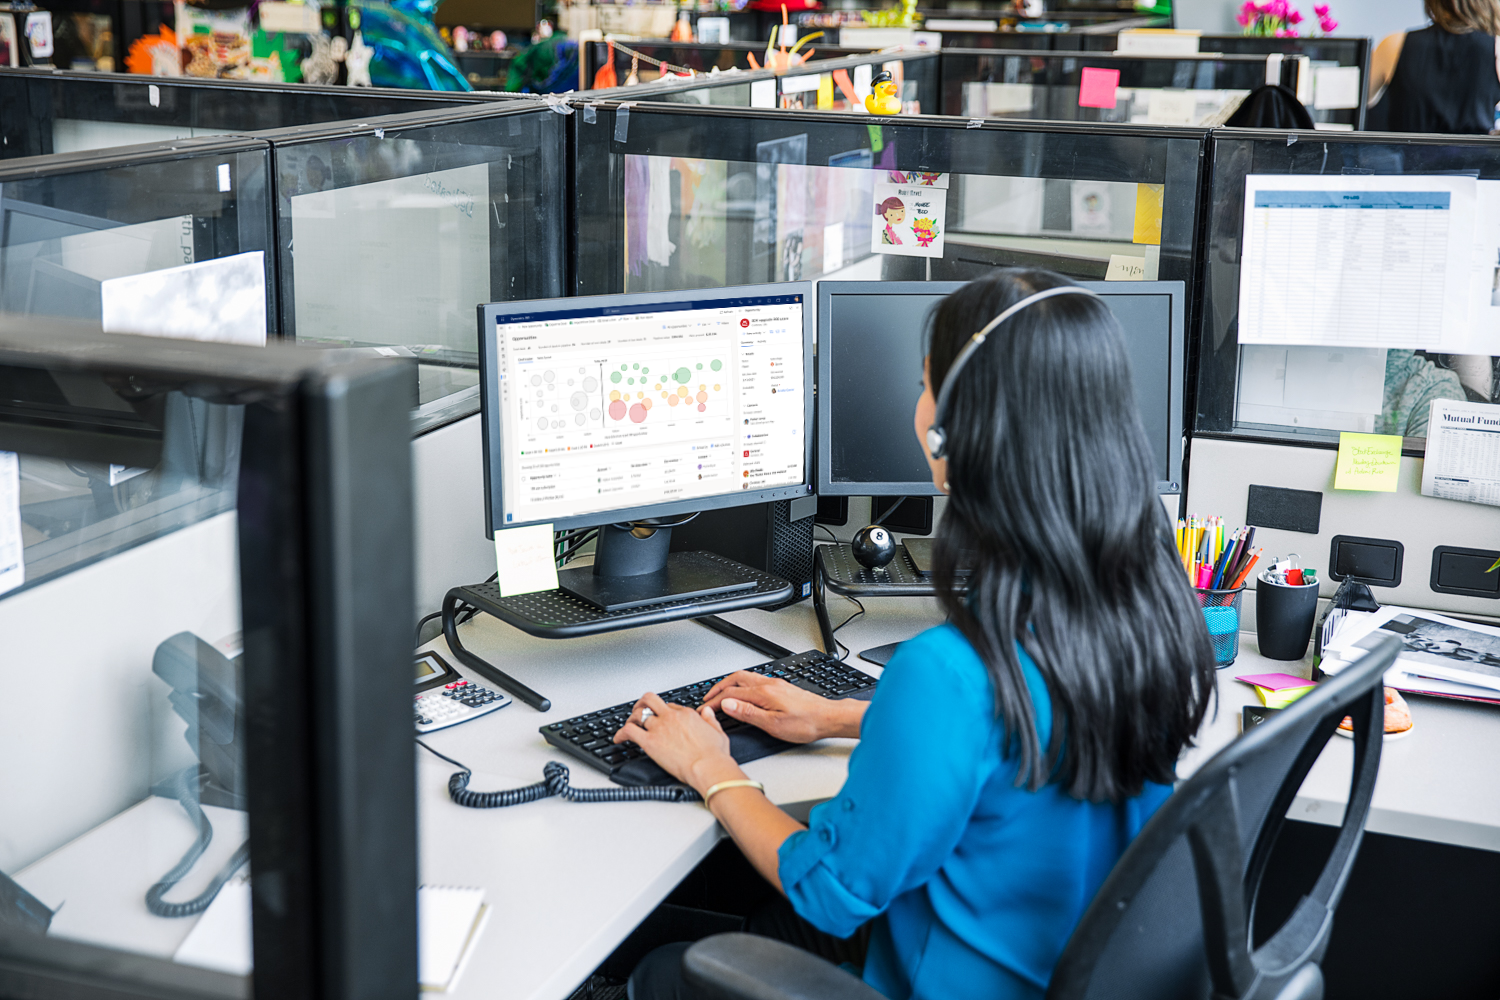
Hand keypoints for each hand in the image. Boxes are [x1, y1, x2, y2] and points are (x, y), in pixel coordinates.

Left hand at [614, 692, 742, 793]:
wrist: (708, 767)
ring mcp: (659, 728)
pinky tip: (618, 739)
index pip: (670, 706)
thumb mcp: (718, 732)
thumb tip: (706, 711)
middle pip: (650, 701)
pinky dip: (620, 734)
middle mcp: (671, 717)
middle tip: (639, 711)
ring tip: (629, 726)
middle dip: (642, 704)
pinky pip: (629, 731)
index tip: (662, 719)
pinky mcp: (650, 742)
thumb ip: (711, 719)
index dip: (664, 712)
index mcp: (687, 714)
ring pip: (638, 715)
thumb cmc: (714, 755)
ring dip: (631, 720)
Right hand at [703, 672, 864, 742]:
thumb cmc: (806, 723)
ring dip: (730, 684)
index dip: (715, 701)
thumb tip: (727, 704)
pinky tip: (744, 693)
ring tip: (721, 693)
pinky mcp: (781, 687)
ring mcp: (775, 684)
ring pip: (746, 677)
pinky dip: (742, 685)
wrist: (828, 718)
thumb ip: (748, 713)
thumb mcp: (773, 724)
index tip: (705, 709)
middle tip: (708, 698)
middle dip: (719, 687)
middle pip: (736, 679)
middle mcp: (768, 684)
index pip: (731, 694)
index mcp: (763, 693)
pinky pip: (755, 680)